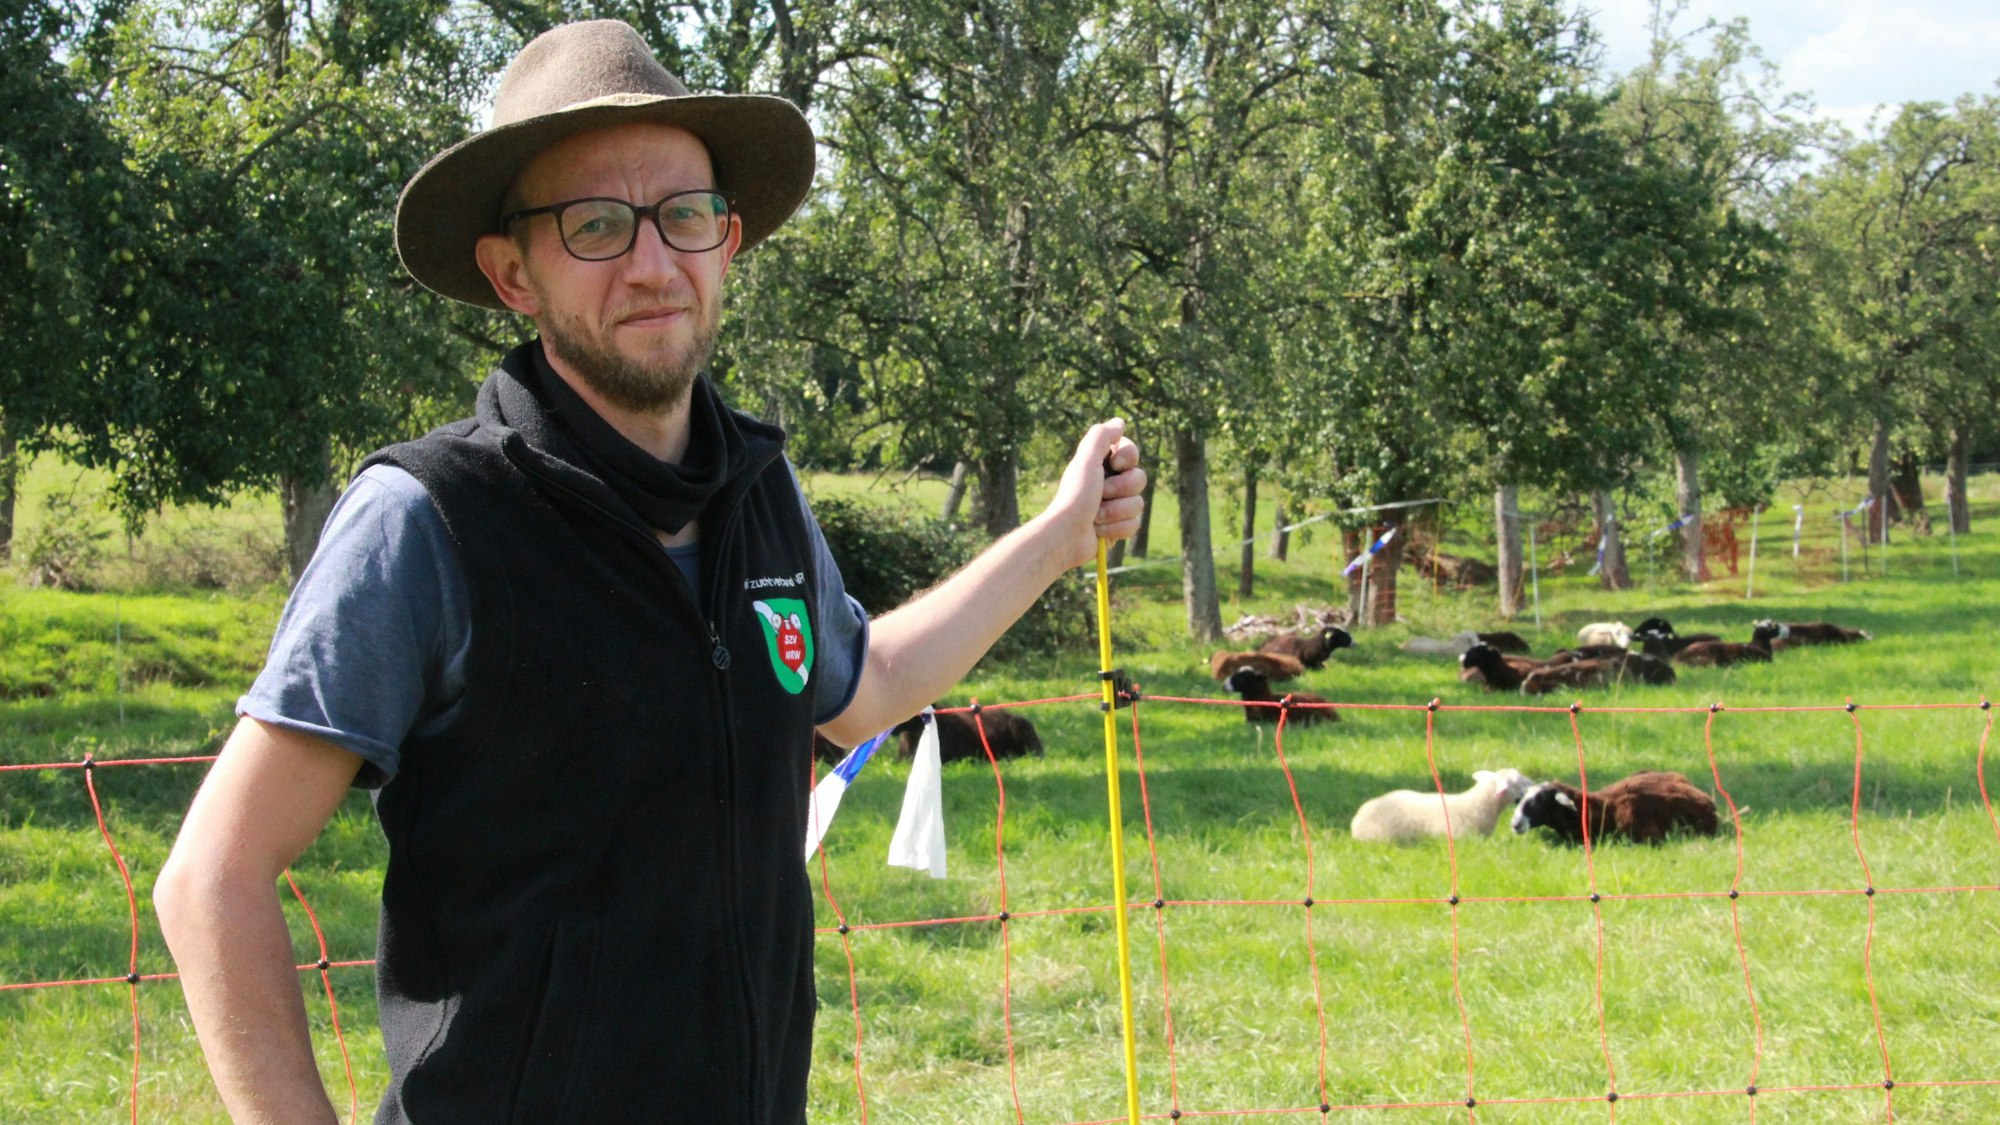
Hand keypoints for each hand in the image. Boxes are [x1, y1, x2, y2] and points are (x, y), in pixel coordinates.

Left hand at [1045, 418, 1145, 569]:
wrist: (1066, 536)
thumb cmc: (1075, 496)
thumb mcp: (1086, 460)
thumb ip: (1101, 436)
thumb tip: (1119, 422)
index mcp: (1100, 465)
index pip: (1131, 453)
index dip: (1128, 458)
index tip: (1115, 463)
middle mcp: (1109, 483)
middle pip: (1139, 479)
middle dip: (1121, 488)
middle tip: (1101, 493)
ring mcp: (1114, 506)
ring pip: (1138, 503)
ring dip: (1117, 511)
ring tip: (1096, 516)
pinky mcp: (1117, 527)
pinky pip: (1135, 523)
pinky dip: (1118, 528)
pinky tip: (1100, 530)